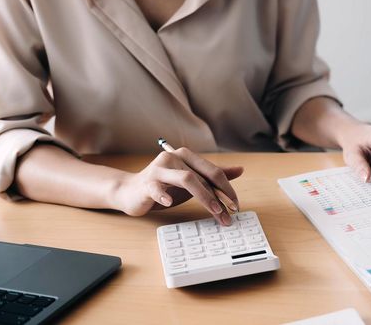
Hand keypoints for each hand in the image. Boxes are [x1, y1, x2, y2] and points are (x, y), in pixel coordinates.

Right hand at [111, 148, 243, 224]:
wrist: (130, 191)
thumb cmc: (164, 186)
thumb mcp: (192, 181)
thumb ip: (213, 176)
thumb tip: (240, 170)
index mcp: (187, 156)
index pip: (213, 171)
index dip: (227, 189)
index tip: (235, 206)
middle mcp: (174, 157)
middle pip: (203, 176)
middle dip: (219, 197)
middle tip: (229, 214)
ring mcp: (160, 169)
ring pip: (187, 179)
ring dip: (205, 197)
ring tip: (215, 212)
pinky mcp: (146, 183)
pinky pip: (157, 188)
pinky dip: (164, 195)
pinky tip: (169, 202)